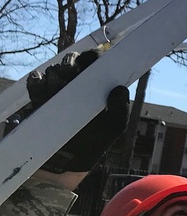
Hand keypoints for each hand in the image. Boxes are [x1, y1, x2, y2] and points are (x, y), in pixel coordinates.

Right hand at [25, 51, 129, 173]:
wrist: (69, 160)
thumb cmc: (95, 140)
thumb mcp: (114, 127)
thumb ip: (121, 109)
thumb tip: (120, 89)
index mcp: (96, 85)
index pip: (94, 61)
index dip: (93, 55)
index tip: (92, 59)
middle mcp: (76, 82)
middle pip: (72, 60)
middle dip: (71, 63)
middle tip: (71, 73)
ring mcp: (55, 88)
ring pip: (53, 70)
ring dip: (56, 77)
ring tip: (59, 90)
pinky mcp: (38, 97)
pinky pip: (35, 81)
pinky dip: (38, 82)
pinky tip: (43, 90)